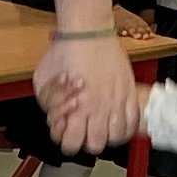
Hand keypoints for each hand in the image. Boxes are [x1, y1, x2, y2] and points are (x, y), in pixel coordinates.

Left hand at [37, 29, 140, 154]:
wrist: (87, 32)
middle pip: (95, 145)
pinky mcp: (129, 93)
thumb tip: (55, 120)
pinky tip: (117, 121)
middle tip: (84, 129)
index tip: (67, 132)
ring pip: (116, 138)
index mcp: (75, 109)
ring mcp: (116, 102)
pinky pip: (133, 122)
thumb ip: (48, 105)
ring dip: (108, 135)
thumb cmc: (64, 52)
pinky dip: (126, 127)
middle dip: (87, 140)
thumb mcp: (43, 81)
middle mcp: (97, 109)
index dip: (66, 141)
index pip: (71, 145)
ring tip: (102, 126)